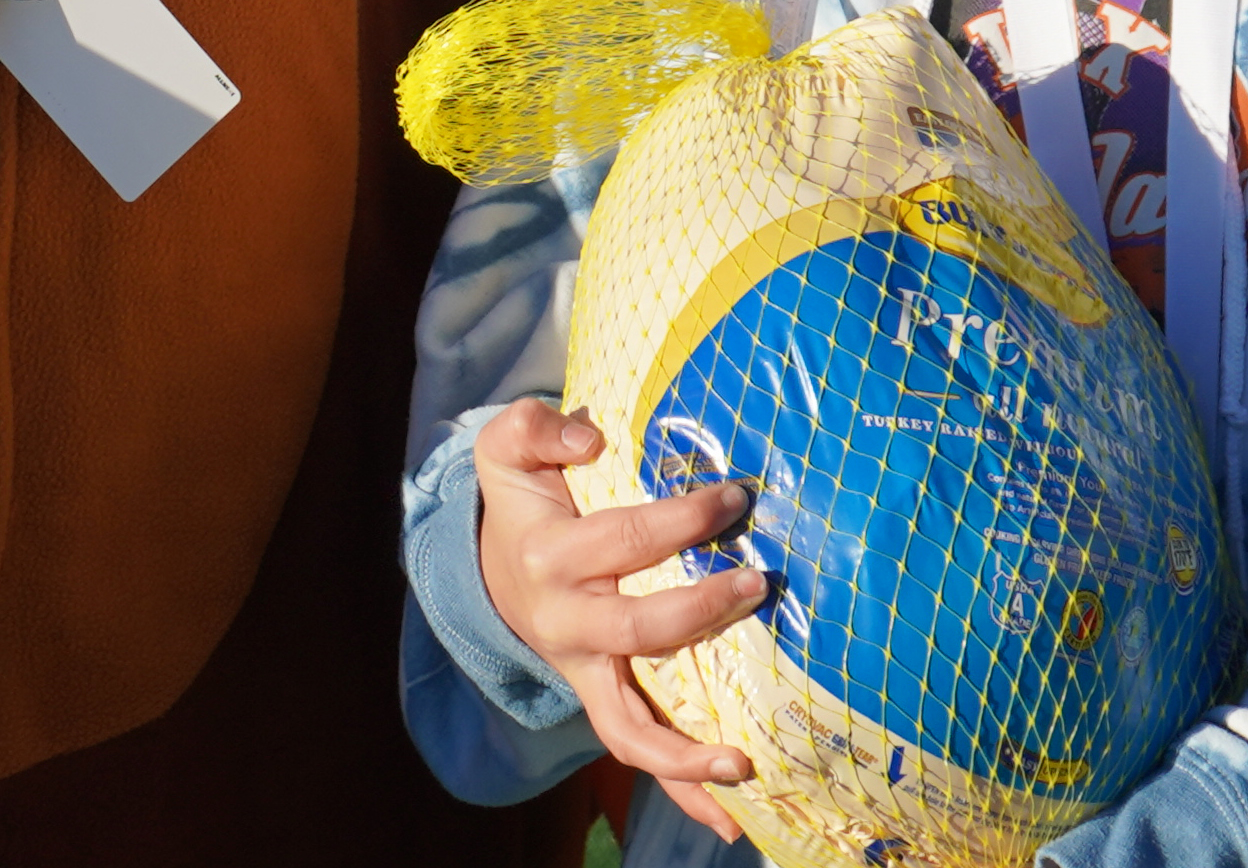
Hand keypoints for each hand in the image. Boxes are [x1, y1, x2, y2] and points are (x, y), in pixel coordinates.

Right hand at [472, 400, 769, 840]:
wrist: (491, 570)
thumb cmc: (522, 500)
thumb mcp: (508, 447)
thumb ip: (537, 426)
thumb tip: (589, 439)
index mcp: (549, 557)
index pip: (624, 539)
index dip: (681, 520)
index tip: (735, 498)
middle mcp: (565, 622)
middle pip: (637, 629)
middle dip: (701, 611)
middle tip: (756, 583)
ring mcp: (584, 670)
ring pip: (628, 726)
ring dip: (685, 753)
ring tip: (744, 763)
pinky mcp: (601, 698)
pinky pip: (637, 752)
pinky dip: (683, 791)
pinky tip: (732, 821)